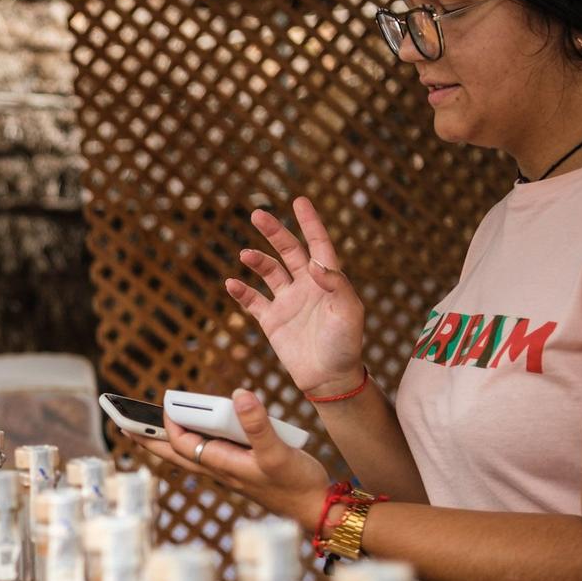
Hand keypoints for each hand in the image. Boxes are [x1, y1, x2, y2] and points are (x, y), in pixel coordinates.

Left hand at [122, 389, 328, 529]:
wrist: (315, 509)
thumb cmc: (296, 484)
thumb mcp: (278, 452)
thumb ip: (258, 424)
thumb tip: (239, 395)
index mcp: (222, 465)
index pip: (182, 444)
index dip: (169, 424)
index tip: (163, 403)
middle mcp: (220, 468)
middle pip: (174, 453)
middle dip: (148, 439)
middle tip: (122, 424)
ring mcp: (229, 470)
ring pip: (189, 454)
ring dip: (168, 440)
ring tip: (149, 428)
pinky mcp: (241, 469)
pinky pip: (208, 453)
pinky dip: (195, 441)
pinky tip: (197, 432)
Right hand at [228, 197, 367, 399]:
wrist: (329, 379)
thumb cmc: (346, 346)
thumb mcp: (350, 313)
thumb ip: (336, 285)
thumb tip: (315, 262)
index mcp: (327, 281)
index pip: (318, 244)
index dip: (310, 222)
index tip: (299, 201)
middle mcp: (306, 286)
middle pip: (288, 251)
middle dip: (274, 232)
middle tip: (258, 214)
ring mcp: (287, 302)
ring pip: (268, 272)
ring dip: (257, 260)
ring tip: (245, 255)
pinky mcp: (272, 321)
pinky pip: (253, 301)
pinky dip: (241, 291)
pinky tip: (232, 283)